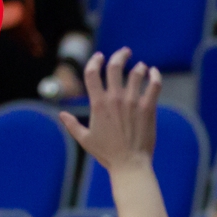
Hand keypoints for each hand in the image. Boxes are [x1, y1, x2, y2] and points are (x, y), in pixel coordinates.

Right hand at [58, 48, 159, 174]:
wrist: (130, 164)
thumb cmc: (107, 154)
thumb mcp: (85, 139)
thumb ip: (72, 125)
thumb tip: (61, 115)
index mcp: (97, 103)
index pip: (92, 73)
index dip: (95, 61)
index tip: (100, 56)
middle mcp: (114, 99)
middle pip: (114, 67)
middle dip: (119, 56)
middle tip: (125, 52)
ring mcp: (132, 102)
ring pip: (136, 74)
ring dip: (138, 67)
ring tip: (141, 66)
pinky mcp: (148, 108)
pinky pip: (153, 86)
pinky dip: (155, 76)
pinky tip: (154, 73)